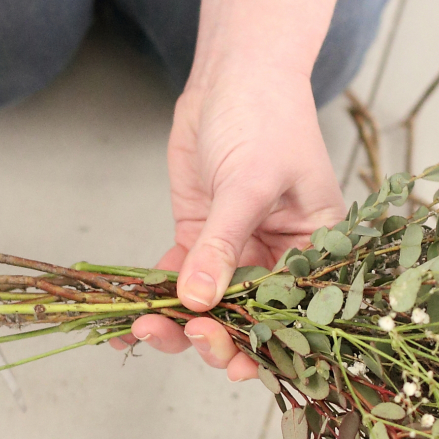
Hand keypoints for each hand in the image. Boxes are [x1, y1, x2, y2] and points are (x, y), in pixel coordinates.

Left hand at [130, 60, 343, 379]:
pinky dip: (152, 298)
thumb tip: (200, 302)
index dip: (264, 344)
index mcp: (313, 250)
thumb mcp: (250, 181)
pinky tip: (125, 319)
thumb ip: (224, 243)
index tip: (232, 363)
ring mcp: (235, 251)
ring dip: (176, 323)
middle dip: (214, 337)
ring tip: (144, 328)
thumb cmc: (265, 117)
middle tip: (184, 335)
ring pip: (207, 307)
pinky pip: (176, 280)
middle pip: (247, 318)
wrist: (233, 74)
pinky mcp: (199, 238)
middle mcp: (277, 258)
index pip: (292, 311)